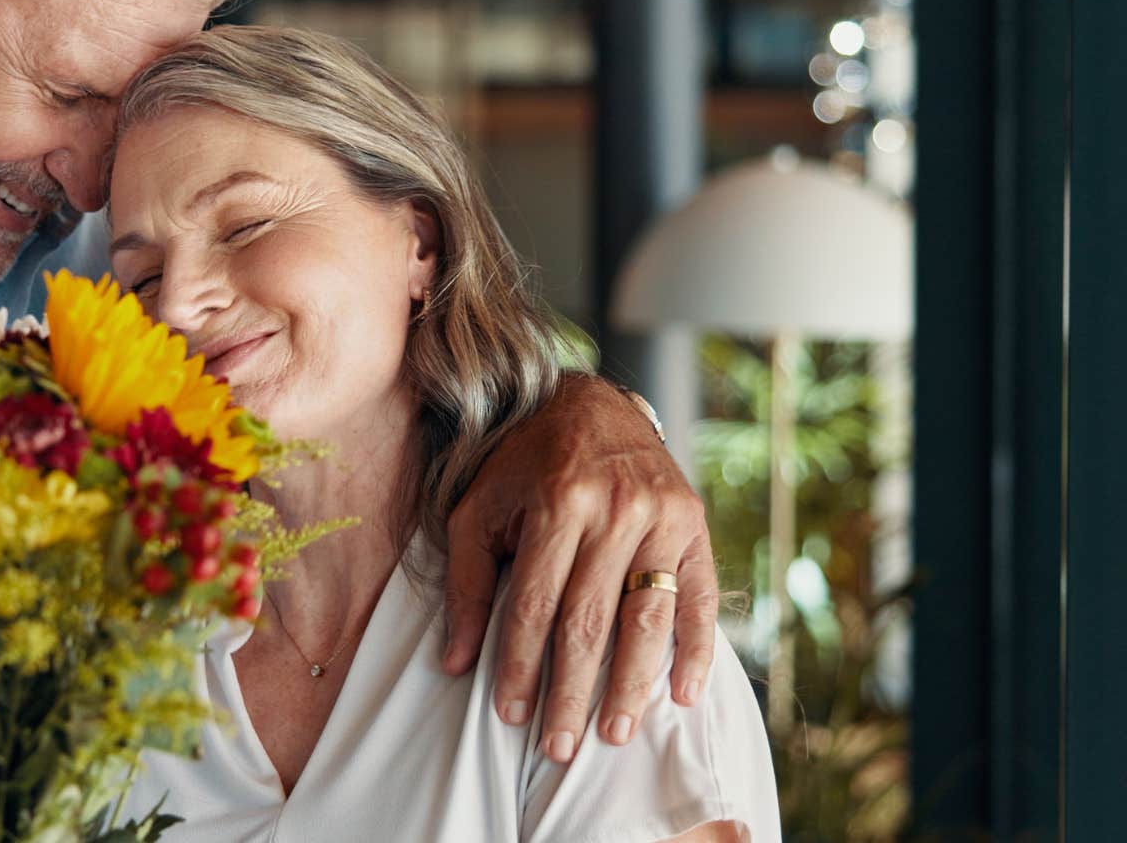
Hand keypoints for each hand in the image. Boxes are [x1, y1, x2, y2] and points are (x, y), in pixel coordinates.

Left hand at [440, 372, 717, 762]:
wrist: (592, 404)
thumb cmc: (523, 465)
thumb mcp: (479, 508)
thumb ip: (467, 583)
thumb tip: (454, 663)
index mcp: (557, 503)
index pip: (535, 605)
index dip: (521, 665)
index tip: (511, 716)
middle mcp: (615, 510)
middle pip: (590, 621)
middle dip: (572, 693)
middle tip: (560, 748)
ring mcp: (662, 517)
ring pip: (647, 618)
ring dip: (632, 685)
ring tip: (615, 734)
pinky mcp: (695, 525)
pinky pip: (699, 598)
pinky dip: (696, 650)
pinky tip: (681, 695)